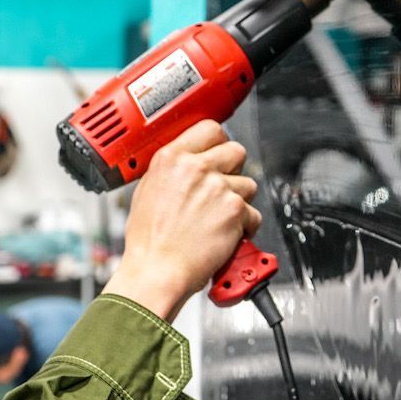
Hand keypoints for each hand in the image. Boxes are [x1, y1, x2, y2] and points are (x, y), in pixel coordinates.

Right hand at [102, 120, 258, 320]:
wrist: (157, 271)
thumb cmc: (149, 240)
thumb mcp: (147, 191)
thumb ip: (172, 170)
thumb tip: (190, 160)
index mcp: (171, 158)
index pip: (210, 128)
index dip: (218, 142)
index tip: (218, 152)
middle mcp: (196, 168)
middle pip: (236, 151)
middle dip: (234, 170)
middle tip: (222, 189)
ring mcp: (218, 188)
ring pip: (248, 184)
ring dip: (239, 201)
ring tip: (218, 219)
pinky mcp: (235, 210)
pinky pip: (253, 213)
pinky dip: (245, 226)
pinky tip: (226, 234)